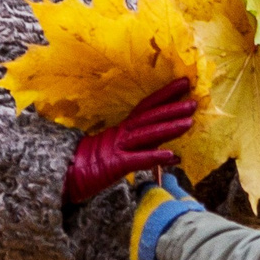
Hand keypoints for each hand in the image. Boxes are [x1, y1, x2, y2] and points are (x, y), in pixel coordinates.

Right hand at [64, 79, 196, 203]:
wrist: (65, 176)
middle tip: (195, 100)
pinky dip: (154, 156)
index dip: (165, 95)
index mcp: (122, 129)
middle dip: (173, 108)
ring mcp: (118, 148)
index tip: (184, 84)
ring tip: (190, 121)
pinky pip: (138, 160)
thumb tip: (172, 154)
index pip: (146, 108)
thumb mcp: (120, 155)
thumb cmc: (91, 166)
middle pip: (150, 118)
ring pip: (147, 135)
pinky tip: (172, 155)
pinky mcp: (115, 166)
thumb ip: (145, 152)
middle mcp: (122, 134)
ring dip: (169, 127)